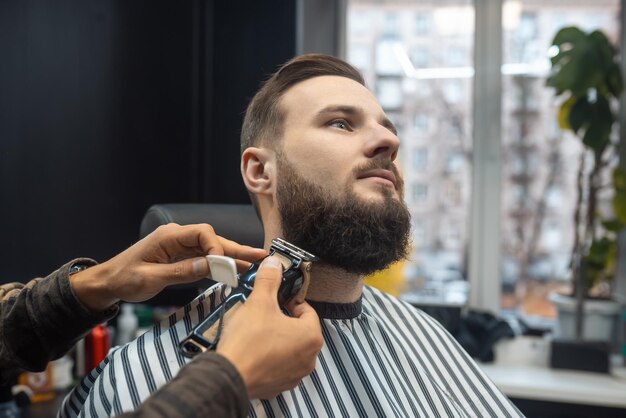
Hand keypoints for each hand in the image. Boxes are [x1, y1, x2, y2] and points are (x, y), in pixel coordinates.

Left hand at [71, 223, 266, 310]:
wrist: (108, 283)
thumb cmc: (123, 279)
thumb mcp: (150, 279)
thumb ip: (181, 272)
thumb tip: (210, 266)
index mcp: (169, 236)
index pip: (203, 234)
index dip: (218, 248)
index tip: (224, 267)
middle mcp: (178, 237)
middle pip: (213, 239)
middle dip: (236, 249)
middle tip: (260, 256)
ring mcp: (180, 247)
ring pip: (213, 249)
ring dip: (233, 256)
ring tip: (256, 262)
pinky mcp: (181, 257)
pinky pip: (205, 258)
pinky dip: (221, 264)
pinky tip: (236, 269)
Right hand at [216, 256, 322, 399]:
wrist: (228, 376)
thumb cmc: (248, 342)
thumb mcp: (260, 302)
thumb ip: (269, 279)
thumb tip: (274, 265)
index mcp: (311, 337)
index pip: (307, 311)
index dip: (291, 300)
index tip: (278, 297)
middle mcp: (308, 359)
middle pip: (299, 330)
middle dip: (283, 318)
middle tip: (265, 310)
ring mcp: (294, 375)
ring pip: (288, 348)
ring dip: (276, 337)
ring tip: (257, 328)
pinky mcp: (278, 386)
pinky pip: (277, 365)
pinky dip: (268, 356)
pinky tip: (253, 348)